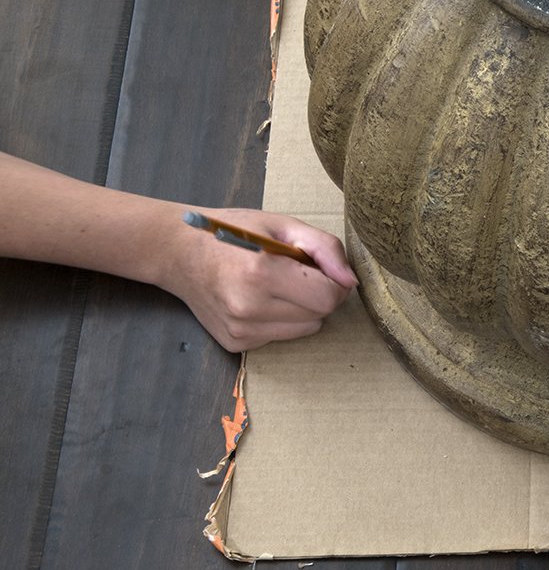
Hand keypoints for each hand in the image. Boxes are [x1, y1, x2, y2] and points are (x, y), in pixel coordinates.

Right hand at [158, 208, 357, 352]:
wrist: (177, 252)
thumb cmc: (234, 231)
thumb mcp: (282, 225)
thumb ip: (324, 249)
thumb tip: (350, 281)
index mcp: (261, 272)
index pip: (327, 297)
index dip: (333, 281)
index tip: (319, 267)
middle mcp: (249, 307)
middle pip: (320, 315)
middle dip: (318, 293)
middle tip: (295, 272)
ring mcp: (239, 330)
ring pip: (305, 329)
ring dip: (302, 309)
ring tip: (276, 285)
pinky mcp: (234, 343)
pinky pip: (281, 336)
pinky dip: (280, 319)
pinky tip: (258, 299)